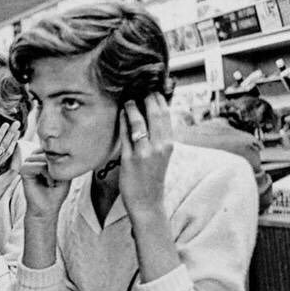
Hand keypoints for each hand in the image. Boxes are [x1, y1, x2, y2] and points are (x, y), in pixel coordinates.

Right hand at [19, 151, 70, 218]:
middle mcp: (35, 159)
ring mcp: (29, 163)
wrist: (46, 209)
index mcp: (44, 158)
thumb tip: (54, 152)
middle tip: (56, 181)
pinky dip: (46, 173)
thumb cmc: (56, 194)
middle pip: (49, 151)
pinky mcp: (24, 170)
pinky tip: (48, 182)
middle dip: (56, 166)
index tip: (61, 176)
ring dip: (52, 171)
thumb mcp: (65, 175)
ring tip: (52, 182)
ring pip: (44, 157)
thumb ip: (62, 162)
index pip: (53, 148)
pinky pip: (38, 165)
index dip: (61, 160)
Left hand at [119, 94, 173, 215]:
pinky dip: (122, 122)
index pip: (166, 113)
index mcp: (169, 143)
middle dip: (145, 97)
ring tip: (126, 100)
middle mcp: (160, 146)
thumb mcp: (162, 154)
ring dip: (131, 107)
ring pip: (138, 121)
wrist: (148, 202)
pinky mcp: (130, 159)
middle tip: (137, 88)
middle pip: (154, 112)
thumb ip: (159, 136)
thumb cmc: (152, 177)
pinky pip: (125, 135)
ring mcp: (145, 152)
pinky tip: (119, 114)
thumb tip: (153, 114)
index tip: (150, 88)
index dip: (158, 98)